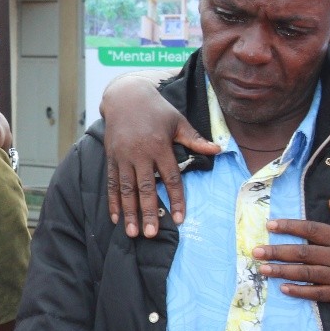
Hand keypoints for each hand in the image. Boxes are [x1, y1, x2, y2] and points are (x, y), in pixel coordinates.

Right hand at [101, 74, 218, 237]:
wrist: (124, 96)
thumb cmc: (156, 109)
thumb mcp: (178, 121)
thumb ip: (195, 139)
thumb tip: (218, 149)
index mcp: (159, 145)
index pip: (170, 178)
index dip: (175, 199)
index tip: (179, 219)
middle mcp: (140, 153)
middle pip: (145, 188)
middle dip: (148, 212)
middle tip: (151, 234)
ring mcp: (123, 156)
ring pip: (126, 189)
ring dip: (129, 212)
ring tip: (132, 232)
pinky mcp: (111, 157)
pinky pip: (112, 182)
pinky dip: (113, 201)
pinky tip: (115, 217)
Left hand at [255, 198, 329, 307]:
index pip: (311, 229)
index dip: (289, 226)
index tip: (270, 225)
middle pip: (302, 252)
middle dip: (276, 250)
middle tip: (254, 250)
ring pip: (306, 272)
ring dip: (282, 270)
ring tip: (262, 268)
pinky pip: (319, 293)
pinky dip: (301, 291)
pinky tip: (285, 289)